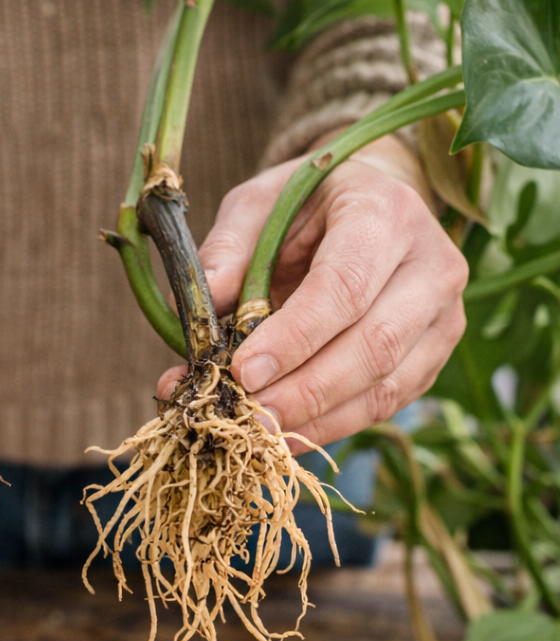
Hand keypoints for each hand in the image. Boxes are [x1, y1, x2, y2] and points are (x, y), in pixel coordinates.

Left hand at [157, 133, 467, 450]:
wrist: (372, 203)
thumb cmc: (307, 203)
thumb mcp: (258, 205)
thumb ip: (226, 250)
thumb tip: (196, 312)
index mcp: (384, 212)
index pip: (344, 286)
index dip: (293, 337)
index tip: (242, 373)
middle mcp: (432, 264)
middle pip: (373, 345)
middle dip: (303, 391)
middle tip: (244, 415)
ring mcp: (443, 315)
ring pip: (386, 385)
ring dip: (316, 419)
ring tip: (257, 434)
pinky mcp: (435, 355)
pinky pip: (387, 404)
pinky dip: (333, 426)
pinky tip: (285, 437)